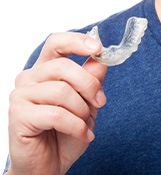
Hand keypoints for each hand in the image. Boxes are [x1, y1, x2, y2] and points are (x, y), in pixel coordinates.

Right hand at [7, 32, 107, 174]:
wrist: (49, 167)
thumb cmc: (66, 132)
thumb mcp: (88, 103)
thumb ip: (92, 79)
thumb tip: (101, 60)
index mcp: (45, 69)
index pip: (56, 42)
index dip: (77, 41)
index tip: (97, 48)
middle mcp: (29, 78)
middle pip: (63, 66)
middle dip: (89, 84)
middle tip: (100, 101)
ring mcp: (20, 96)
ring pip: (62, 91)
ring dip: (82, 110)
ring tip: (86, 124)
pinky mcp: (18, 115)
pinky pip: (56, 114)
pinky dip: (76, 125)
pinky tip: (83, 134)